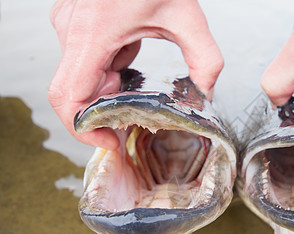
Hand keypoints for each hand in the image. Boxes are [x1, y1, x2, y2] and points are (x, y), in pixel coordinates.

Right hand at [49, 0, 222, 148]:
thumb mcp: (186, 15)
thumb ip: (205, 59)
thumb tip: (207, 93)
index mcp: (93, 34)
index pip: (68, 98)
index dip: (83, 129)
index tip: (110, 140)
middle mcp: (72, 32)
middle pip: (76, 93)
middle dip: (106, 111)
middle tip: (137, 119)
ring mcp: (71, 26)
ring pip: (83, 77)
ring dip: (111, 88)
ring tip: (140, 83)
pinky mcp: (77, 23)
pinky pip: (88, 59)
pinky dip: (110, 69)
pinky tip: (131, 57)